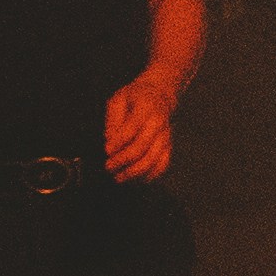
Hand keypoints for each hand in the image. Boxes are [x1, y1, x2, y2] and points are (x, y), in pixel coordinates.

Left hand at [102, 69, 179, 184]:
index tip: (107, 151)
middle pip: (142, 147)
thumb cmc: (135, 98)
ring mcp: (166, 136)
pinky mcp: (168, 147)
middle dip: (123, 160)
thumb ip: (113, 120)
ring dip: (134, 172)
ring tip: (118, 177)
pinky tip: (134, 180)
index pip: (132, 128)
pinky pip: (162, 165)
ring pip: (153, 160)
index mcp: (146, 107)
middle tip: (108, 167)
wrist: (160, 95)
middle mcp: (159, 123)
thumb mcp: (118, 100)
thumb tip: (110, 142)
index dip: (118, 142)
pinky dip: (148, 176)